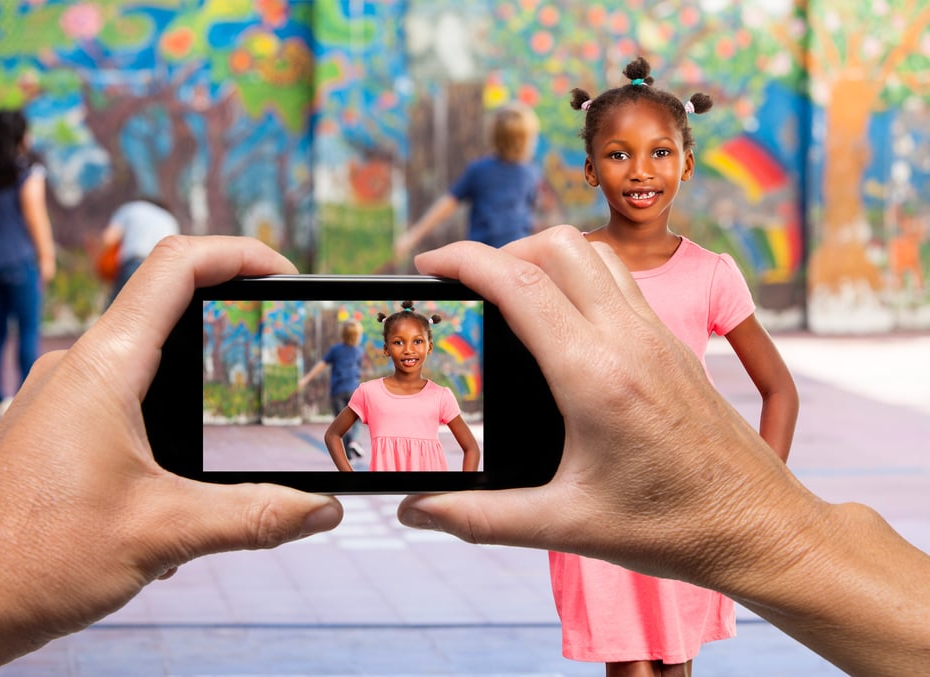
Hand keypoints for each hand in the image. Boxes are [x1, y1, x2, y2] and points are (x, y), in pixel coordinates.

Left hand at [0, 236, 343, 674]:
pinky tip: (185, 475)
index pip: (177, 265)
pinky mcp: (55, 427)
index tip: (287, 275)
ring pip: (146, 353)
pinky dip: (169, 412)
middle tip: (280, 340)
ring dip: (200, 372)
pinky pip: (123, 394)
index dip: (241, 254)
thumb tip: (324, 511)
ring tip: (243, 412)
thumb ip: (256, 517)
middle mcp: (79, 367)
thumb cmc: (33, 559)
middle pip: (166, 301)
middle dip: (231, 314)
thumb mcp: (165, 533)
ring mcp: (62, 395)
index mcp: (105, 366)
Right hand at [396, 226, 929, 674]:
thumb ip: (478, 518)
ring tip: (510, 295)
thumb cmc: (673, 529)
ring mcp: (657, 336)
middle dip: (500, 249)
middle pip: (555, 246)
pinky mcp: (674, 344)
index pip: (518, 284)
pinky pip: (620, 281)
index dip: (462, 260)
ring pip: (593, 254)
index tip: (427, 263)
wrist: (761, 529)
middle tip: (467, 288)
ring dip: (544, 256)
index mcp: (595, 377)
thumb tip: (415, 511)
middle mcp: (629, 340)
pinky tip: (562, 322)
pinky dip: (579, 277)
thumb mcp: (565, 527)